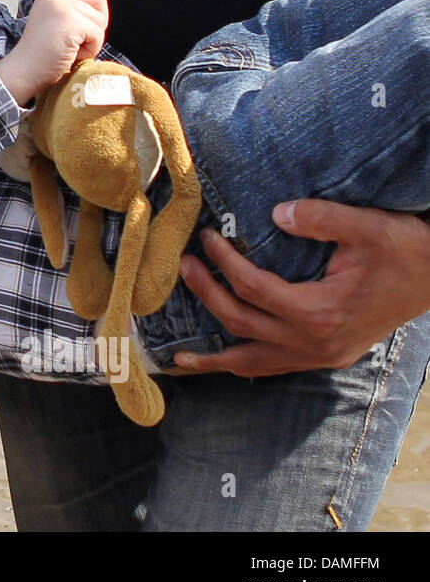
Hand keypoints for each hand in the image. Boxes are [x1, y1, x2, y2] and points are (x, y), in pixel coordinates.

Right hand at [0, 0, 108, 102]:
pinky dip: (90, 50)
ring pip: (100, 21)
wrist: (23, 72)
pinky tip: (71, 55)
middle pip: (99, 4)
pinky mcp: (71, 22)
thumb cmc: (39, 57)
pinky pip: (98, 35)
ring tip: (69, 50)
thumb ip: (72, 13)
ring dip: (90, 41)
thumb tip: (100, 15)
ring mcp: (63, 7)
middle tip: (74, 43)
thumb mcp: (54, 24)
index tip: (79, 34)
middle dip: (94, 28)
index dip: (94, 16)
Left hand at [175, 199, 429, 375]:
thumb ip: (320, 218)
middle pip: (241, 323)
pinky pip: (274, 367)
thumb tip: (276, 213)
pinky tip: (224, 364)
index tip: (206, 238)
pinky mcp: (324, 357)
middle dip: (207, 294)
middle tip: (183, 267)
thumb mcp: (366, 226)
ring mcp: (319, 356)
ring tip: (178, 358)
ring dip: (214, 359)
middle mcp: (314, 343)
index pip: (253, 288)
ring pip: (253, 362)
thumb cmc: (403, 251)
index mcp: (319, 312)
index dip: (224, 262)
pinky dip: (244, 366)